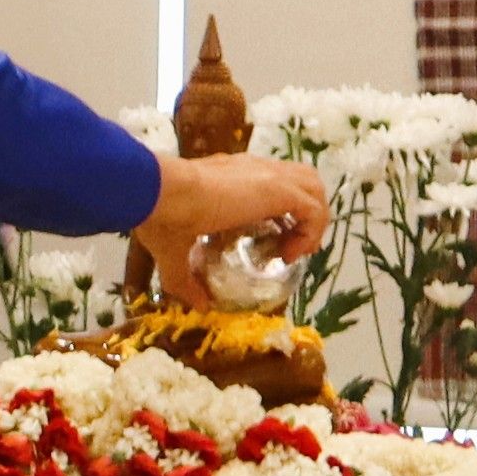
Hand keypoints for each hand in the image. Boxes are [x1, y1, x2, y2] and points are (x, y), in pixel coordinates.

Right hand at [139, 153, 332, 304]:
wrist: (161, 194)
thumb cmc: (162, 216)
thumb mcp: (172, 251)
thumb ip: (185, 279)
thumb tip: (198, 305)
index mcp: (229, 176)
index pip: (268, 183)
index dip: (278, 212)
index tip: (271, 243)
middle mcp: (253, 169)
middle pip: (299, 179)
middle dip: (304, 211)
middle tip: (290, 244)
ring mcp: (269, 176)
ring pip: (314, 187)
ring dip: (313, 219)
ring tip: (295, 249)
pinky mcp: (280, 189)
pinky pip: (315, 210)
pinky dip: (311, 232)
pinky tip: (289, 254)